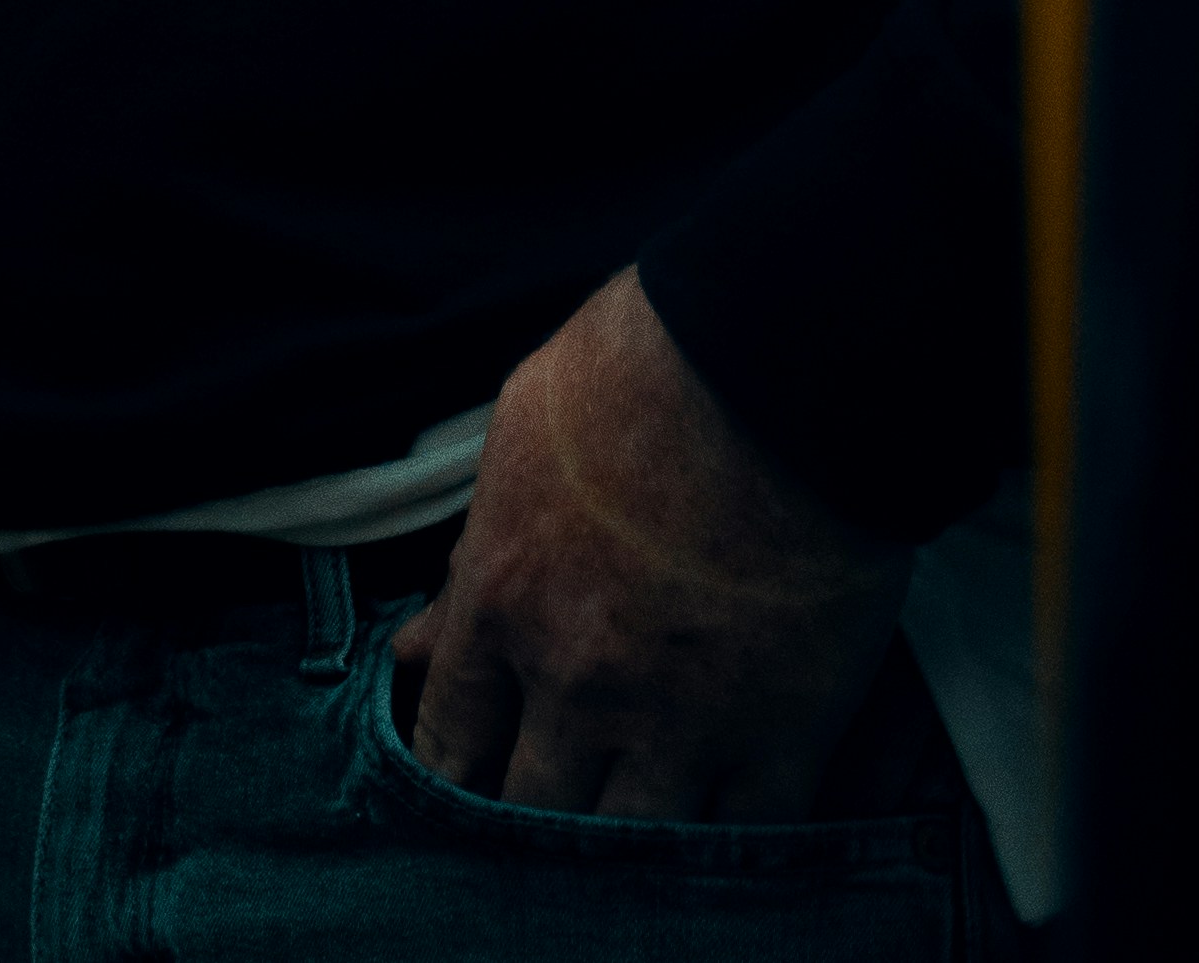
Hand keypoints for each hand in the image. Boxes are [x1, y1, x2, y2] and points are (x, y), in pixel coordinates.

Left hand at [390, 267, 915, 820]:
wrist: (779, 357)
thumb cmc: (643, 365)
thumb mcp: (521, 435)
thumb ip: (471, 557)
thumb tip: (412, 642)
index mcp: (507, 602)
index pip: (449, 737)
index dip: (453, 772)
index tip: (468, 780)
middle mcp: (580, 681)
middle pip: (532, 810)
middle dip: (534, 812)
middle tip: (553, 800)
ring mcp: (684, 716)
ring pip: (632, 840)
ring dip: (629, 835)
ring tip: (638, 812)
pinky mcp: (785, 726)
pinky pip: (750, 831)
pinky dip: (738, 833)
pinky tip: (731, 817)